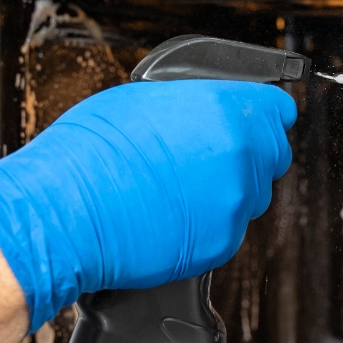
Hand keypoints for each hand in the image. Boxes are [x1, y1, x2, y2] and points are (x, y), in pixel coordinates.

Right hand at [0, 80, 296, 329]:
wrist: (64, 211)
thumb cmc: (88, 152)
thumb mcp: (142, 98)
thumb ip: (194, 103)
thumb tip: (206, 107)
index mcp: (226, 109)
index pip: (278, 109)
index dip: (264, 114)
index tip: (256, 121)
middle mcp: (241, 156)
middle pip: (272, 155)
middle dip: (248, 154)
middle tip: (206, 158)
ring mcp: (234, 203)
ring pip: (251, 195)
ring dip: (227, 191)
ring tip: (177, 189)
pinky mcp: (222, 244)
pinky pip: (228, 230)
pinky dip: (208, 225)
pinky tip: (170, 216)